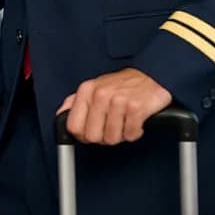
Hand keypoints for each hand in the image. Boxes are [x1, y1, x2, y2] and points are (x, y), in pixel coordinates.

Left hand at [57, 67, 172, 144]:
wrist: (152, 76)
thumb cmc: (123, 85)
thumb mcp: (95, 87)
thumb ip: (76, 101)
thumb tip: (61, 115)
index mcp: (86, 90)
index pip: (73, 126)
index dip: (82, 136)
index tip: (92, 133)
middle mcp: (100, 94)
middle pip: (92, 136)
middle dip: (103, 137)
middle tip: (112, 127)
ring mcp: (118, 101)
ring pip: (112, 138)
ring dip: (121, 135)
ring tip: (125, 121)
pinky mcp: (135, 108)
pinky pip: (130, 135)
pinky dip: (135, 133)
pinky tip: (136, 121)